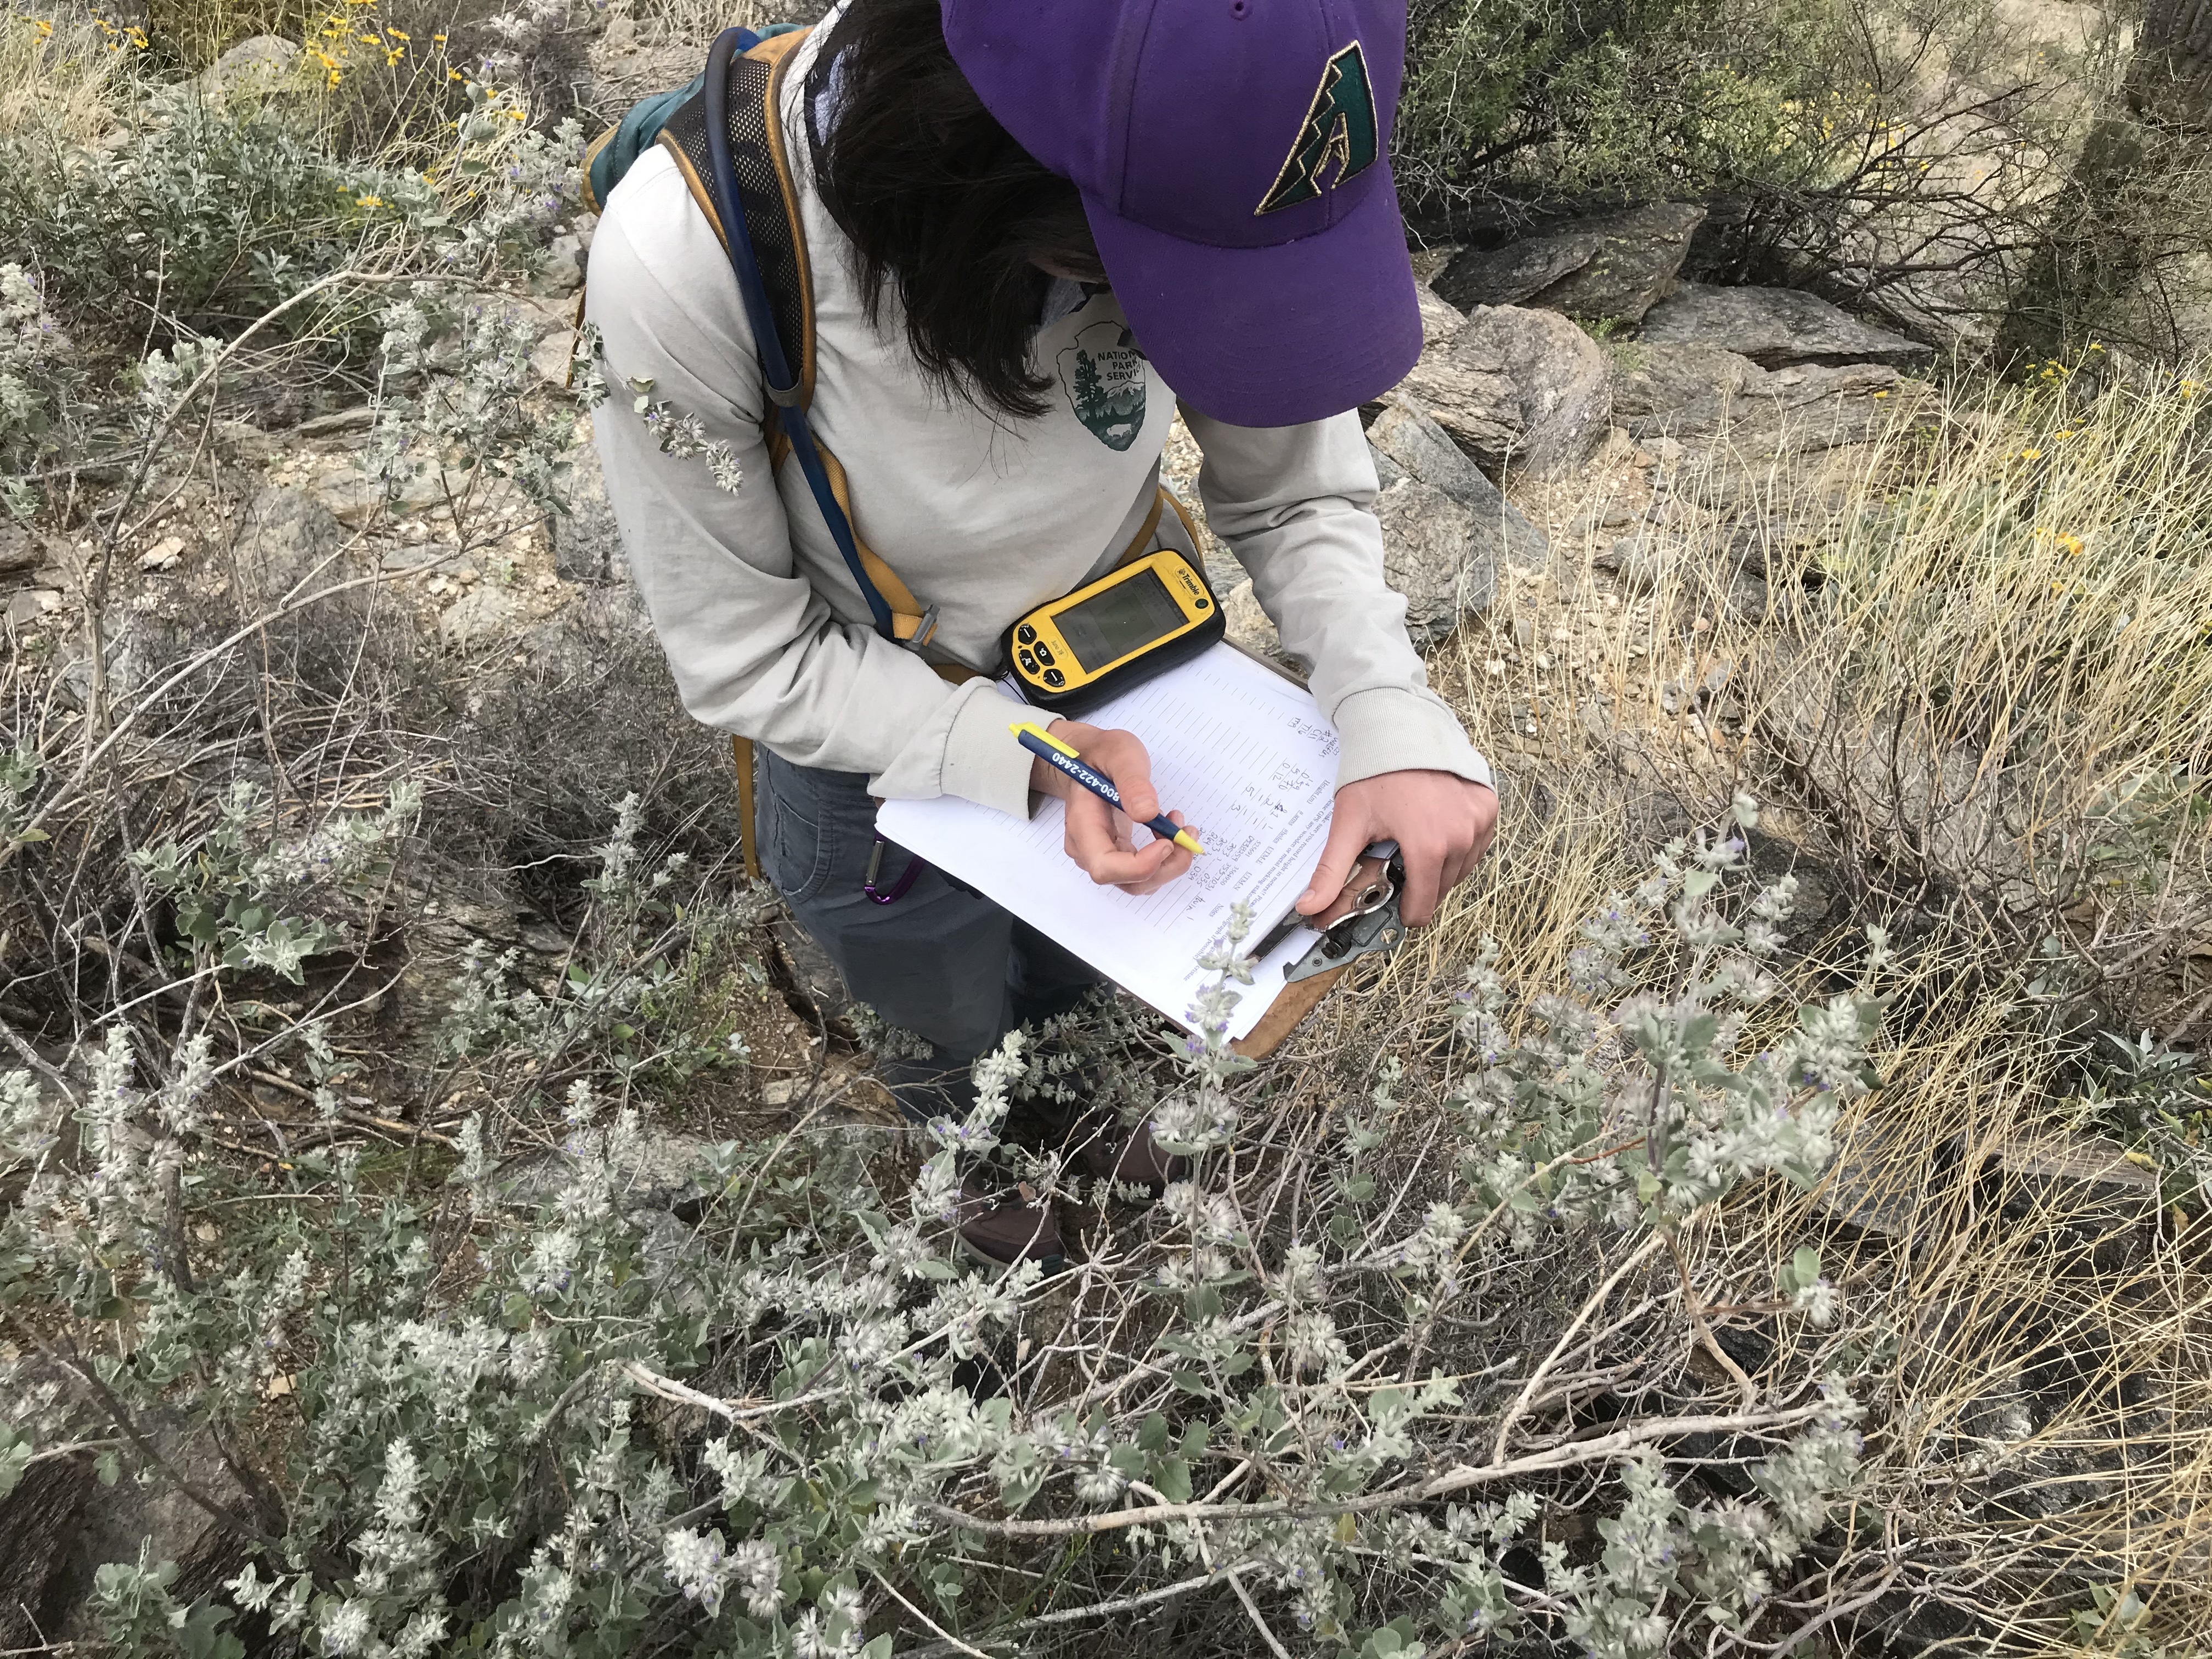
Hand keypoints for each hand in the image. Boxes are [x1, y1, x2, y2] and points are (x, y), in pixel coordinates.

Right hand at [1032, 720, 1195, 895]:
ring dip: (1169, 862)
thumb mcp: (1120, 753)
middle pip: (1127, 882)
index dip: (1141, 865)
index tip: (1168, 842)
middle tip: (1185, 833)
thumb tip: (1148, 813)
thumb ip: (1132, 780)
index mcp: (1082, 825)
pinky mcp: (1117, 854)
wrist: (1090, 758)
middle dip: (1165, 866)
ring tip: (1179, 824)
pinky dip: (1165, 857)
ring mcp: (1102, 854)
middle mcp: (1087, 849)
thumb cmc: (1102, 754)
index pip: (1105, 867)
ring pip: (1140, 882)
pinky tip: (1169, 829)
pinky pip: (1144, 871)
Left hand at [1296, 770, 1497, 927]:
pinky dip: (1458, 846)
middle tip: (1397, 861)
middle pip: (1440, 890)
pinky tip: (1436, 830)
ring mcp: (1478, 821)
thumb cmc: (1375, 773)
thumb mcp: (1349, 824)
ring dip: (1439, 867)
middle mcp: (1461, 837)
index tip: (1393, 901)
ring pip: (1460, 870)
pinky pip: (1475, 845)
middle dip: (1418, 885)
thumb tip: (1309, 908)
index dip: (1404, 911)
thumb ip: (1332, 871)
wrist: (1399, 727)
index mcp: (1428, 847)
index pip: (1422, 907)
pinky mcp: (1488, 807)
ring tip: (1414, 843)